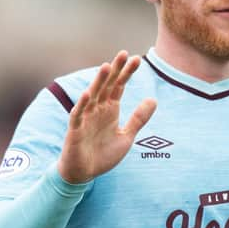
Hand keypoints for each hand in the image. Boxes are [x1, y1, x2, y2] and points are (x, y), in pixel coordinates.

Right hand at [58, 51, 156, 183]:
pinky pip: (78, 115)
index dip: (127, 73)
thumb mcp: (127, 136)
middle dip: (115, 70)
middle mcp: (97, 109)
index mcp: (110, 109)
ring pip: (92, 95)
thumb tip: (153, 99)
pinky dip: (81, 105)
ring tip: (107, 66)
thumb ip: (138, 118)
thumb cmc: (103, 154)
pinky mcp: (75, 130)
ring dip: (99, 81)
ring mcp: (85, 118)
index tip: (137, 59)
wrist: (84, 173)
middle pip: (107, 85)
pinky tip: (87, 94)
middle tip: (124, 53)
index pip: (119, 86)